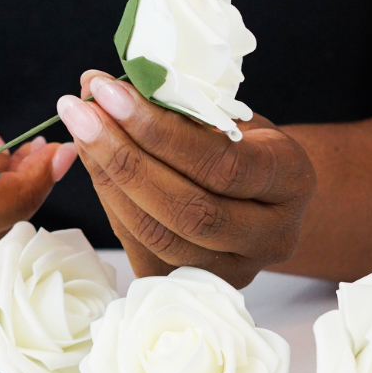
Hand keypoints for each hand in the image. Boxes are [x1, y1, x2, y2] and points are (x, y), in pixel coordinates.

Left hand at [57, 71, 315, 287]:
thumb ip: (182, 109)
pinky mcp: (196, 283)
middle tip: (80, 111)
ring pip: (161, 236)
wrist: (266, 198)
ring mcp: (235, 269)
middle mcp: (271, 236)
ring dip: (109, 180)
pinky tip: (93, 164)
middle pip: (190, 210)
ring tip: (80, 132)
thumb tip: (102, 89)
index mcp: (291, 182)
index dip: (160, 131)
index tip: (109, 92)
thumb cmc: (247, 146)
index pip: (222, 164)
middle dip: (125, 158)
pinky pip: (143, 247)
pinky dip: (112, 203)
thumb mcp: (232, 118)